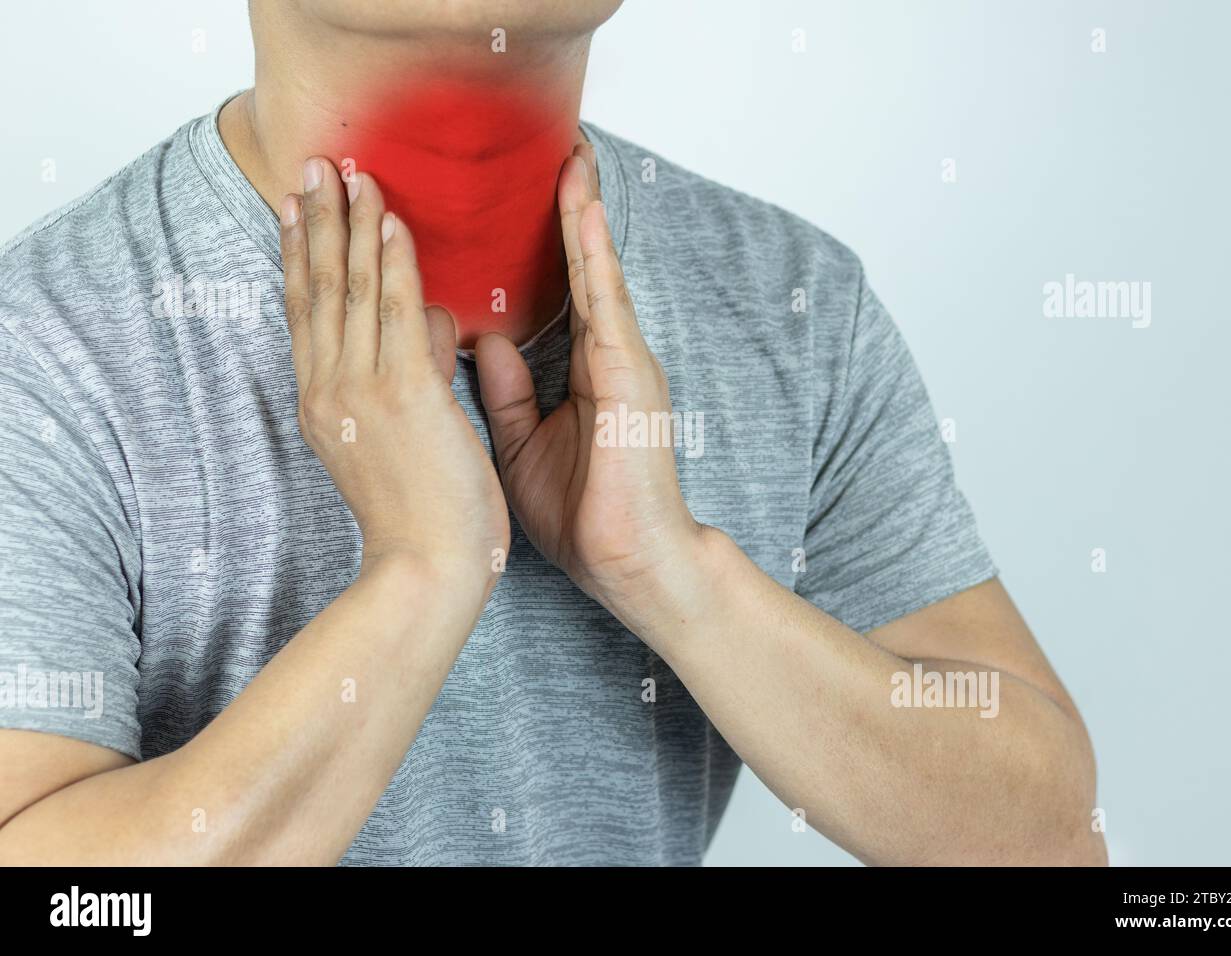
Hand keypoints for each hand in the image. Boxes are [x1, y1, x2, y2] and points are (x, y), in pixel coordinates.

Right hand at [280, 158, 509, 605]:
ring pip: (352, 291)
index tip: (299, 208)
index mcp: (325, 404)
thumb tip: (426, 321)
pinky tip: (392, 223)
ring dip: (352, 225)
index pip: (309, 315)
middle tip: (314, 165)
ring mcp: (362, 391)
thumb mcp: (397, 440)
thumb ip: (406, 377)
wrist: (427, 570)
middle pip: (318, 290)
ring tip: (351, 172)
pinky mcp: (404, 396)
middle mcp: (330, 390)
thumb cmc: (422, 517)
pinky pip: (395, 312)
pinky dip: (392, 263)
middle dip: (317, 222)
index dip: (303, 256)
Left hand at [475, 144, 706, 628]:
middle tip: (559, 147)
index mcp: (585, 371)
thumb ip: (508, 392)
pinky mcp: (630, 375)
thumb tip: (483, 342)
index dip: (548, 242)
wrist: (629, 563)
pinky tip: (582, 212)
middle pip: (585, 269)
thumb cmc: (585, 515)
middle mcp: (608, 356)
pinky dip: (594, 255)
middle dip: (571, 209)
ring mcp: (625, 362)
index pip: (562, 291)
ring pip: (599, 273)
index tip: (528, 194)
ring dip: (585, 214)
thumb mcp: (523, 445)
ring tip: (573, 157)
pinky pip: (608, 303)